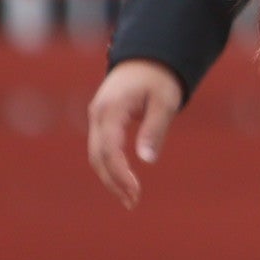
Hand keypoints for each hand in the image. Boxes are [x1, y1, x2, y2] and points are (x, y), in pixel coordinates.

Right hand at [86, 59, 185, 207]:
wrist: (147, 57)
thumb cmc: (159, 79)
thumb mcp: (164, 102)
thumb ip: (155, 129)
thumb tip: (147, 160)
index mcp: (112, 109)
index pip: (110, 149)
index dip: (119, 174)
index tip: (135, 192)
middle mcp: (98, 114)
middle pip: (98, 156)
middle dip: (113, 181)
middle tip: (133, 202)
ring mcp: (96, 117)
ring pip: (96, 155)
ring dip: (110, 177)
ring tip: (130, 198)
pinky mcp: (101, 121)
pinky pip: (100, 148)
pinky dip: (109, 166)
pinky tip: (124, 181)